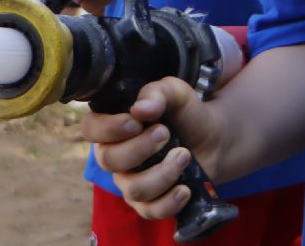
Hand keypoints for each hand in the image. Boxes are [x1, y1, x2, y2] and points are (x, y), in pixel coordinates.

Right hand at [84, 76, 226, 219]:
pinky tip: (185, 188)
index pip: (91, 129)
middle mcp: (116, 156)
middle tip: (166, 133)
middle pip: (108, 160)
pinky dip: (170, 201)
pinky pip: (151, 212)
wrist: (213, 137)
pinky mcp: (150, 204)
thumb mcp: (175, 93)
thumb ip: (157, 93)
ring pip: (133, 189)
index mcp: (113, 127)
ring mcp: (131, 182)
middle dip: (139, 148)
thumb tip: (140, 109)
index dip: (108, 129)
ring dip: (162, 172)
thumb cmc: (186, 112)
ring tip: (184, 154)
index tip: (136, 122)